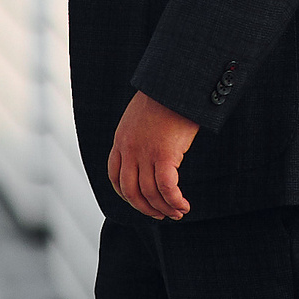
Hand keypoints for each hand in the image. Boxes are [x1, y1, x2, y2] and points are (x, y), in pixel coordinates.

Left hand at [108, 90, 199, 220]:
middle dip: (146, 208)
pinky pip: (167, 188)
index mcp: (120, 140)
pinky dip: (174, 201)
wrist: (174, 83)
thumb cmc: (164, 97)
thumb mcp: (140, 117)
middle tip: (161, 215)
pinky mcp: (164, 155)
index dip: (127, 195)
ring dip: (164, 208)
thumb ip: (139, 135)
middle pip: (130, 191)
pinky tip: (183, 206)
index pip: (115, 177)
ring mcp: (145, 153)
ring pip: (150, 193)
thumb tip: (151, 148)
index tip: (142, 202)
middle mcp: (129, 150)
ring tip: (178, 212)